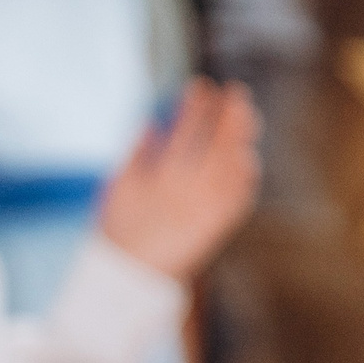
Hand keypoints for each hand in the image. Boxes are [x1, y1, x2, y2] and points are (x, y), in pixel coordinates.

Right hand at [97, 80, 261, 282]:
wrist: (129, 276)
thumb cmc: (119, 229)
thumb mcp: (117, 187)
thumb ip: (136, 153)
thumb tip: (152, 124)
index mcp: (163, 176)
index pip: (187, 128)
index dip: (196, 104)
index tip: (200, 86)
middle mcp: (190, 190)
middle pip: (220, 142)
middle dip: (230, 113)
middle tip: (236, 93)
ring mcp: (207, 208)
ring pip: (235, 165)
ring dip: (242, 139)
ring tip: (246, 118)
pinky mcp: (217, 227)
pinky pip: (240, 197)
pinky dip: (245, 176)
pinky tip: (246, 160)